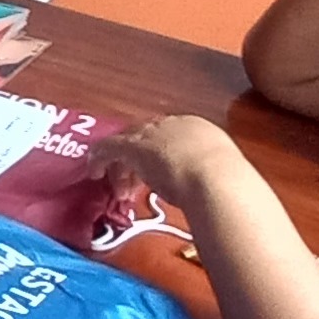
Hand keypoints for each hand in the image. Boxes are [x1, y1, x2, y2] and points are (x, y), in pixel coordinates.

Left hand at [96, 113, 242, 219]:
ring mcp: (154, 133)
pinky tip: (93, 171)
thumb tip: (205, 190)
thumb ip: (207, 175)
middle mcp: (174, 125)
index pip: (171, 139)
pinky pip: (110, 147)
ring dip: (123, 169)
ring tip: (121, 193)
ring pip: (129, 144)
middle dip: (138, 163)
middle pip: (147, 139)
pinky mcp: (134, 146)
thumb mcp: (220, 175)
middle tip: (133, 188)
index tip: (156, 179)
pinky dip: (100, 158)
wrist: (216, 179)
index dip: (159, 159)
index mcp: (199, 129)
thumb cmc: (225, 183)